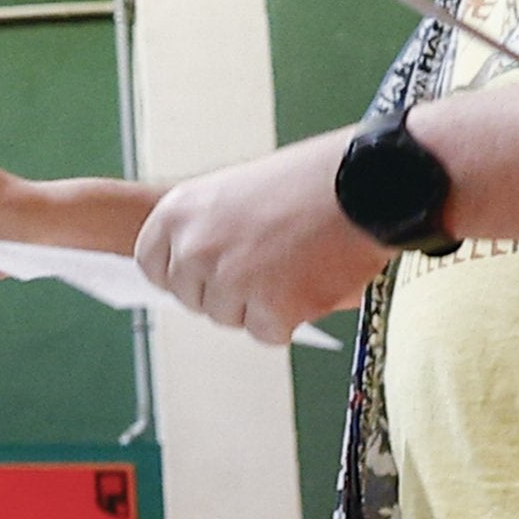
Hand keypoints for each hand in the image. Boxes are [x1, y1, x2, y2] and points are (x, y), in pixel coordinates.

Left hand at [138, 127, 384, 343]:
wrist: (365, 184)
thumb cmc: (307, 184)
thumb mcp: (231, 193)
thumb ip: (203, 231)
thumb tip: (192, 274)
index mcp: (177, 212)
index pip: (153, 266)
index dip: (184, 275)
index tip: (210, 272)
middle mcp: (194, 247)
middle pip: (193, 299)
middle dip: (226, 292)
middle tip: (268, 266)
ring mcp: (231, 280)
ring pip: (230, 319)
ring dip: (260, 305)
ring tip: (294, 265)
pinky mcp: (272, 308)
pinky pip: (269, 334)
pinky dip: (293, 319)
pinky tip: (312, 283)